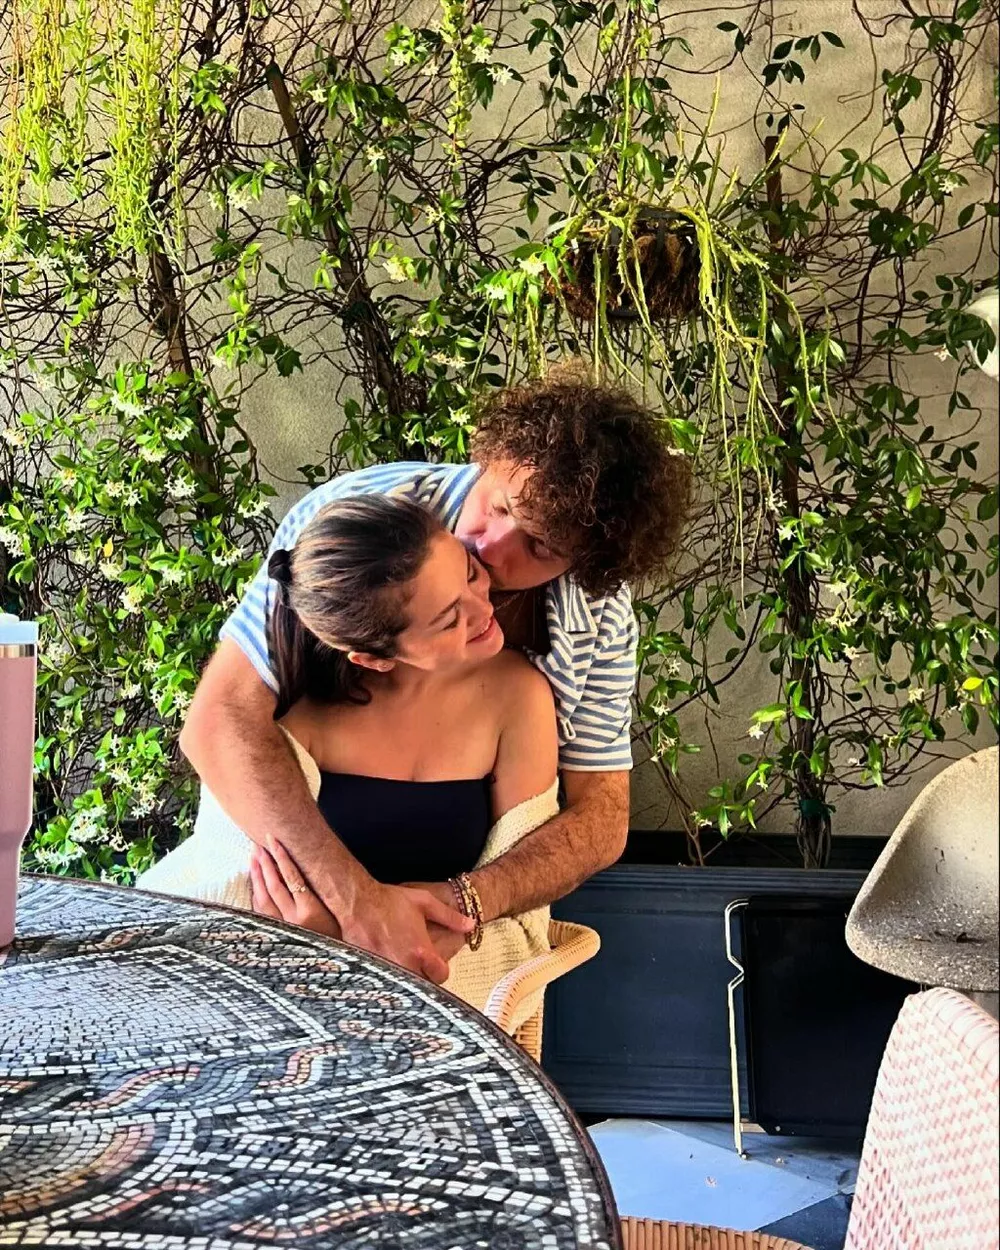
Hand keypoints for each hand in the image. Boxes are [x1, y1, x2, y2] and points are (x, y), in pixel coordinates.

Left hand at [250, 838, 341, 939]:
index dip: (282, 858)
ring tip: (253, 858)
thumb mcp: (338, 916)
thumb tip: (310, 869)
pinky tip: (253, 883)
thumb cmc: (339, 940)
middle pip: (274, 886)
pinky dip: (256, 895)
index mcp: (311, 912)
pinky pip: (261, 912)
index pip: (292, 878)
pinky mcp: (274, 936)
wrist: (326, 969)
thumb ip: (325, 896)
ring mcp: (281, 929)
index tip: (275, 842)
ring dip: (257, 877)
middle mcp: (293, 920)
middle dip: (265, 863)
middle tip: (259, 845)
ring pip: (263, 899)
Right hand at [339, 881, 472, 984]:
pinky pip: (384, 985)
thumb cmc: (391, 901)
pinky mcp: (371, 971)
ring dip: (406, 984)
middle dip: (423, 980)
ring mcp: (387, 970)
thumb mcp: (424, 902)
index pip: (441, 976)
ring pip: (403, 989)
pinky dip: (387, 983)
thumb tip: (471, 925)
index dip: (440, 970)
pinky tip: (386, 976)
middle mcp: (405, 964)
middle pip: (422, 987)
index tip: (434, 964)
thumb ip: (450, 917)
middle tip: (419, 970)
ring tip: (404, 974)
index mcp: (421, 951)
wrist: (358, 902)